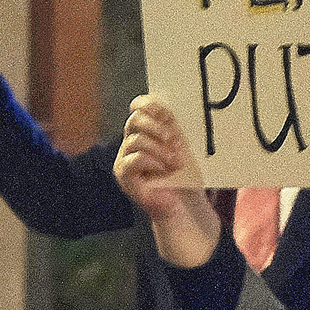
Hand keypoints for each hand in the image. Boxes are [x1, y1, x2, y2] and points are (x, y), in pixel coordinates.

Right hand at [111, 95, 220, 267]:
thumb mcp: (186, 148)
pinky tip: (164, 170)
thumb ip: (179, 129)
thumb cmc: (186, 175)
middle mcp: (133, 140)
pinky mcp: (123, 173)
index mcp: (148, 129)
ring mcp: (125, 156)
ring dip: (159, 150)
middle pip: (135, 119)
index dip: (151, 104)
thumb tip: (184, 107)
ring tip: (175, 164)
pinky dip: (152, 162)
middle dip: (158, 128)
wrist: (184, 205)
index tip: (168, 113)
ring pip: (136, 140)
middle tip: (176, 142)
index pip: (140, 106)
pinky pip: (134, 159)